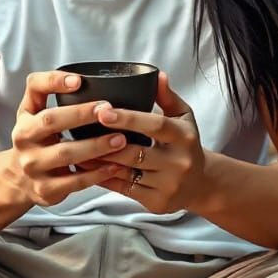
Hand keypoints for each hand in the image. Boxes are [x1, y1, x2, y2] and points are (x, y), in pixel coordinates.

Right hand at [6, 71, 135, 207]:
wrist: (18, 179)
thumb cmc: (37, 138)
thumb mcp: (34, 113)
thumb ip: (50, 91)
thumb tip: (80, 78)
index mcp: (24, 117)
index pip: (34, 89)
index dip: (54, 82)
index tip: (79, 80)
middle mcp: (23, 141)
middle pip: (51, 122)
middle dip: (80, 114)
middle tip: (108, 109)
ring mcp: (33, 167)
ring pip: (65, 154)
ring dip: (96, 146)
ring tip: (121, 139)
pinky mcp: (46, 190)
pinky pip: (75, 181)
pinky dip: (98, 174)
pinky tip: (116, 165)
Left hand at [80, 71, 205, 214]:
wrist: (200, 184)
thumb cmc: (185, 144)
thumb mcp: (183, 118)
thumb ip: (167, 97)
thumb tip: (157, 75)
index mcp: (184, 137)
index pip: (155, 125)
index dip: (128, 119)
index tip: (103, 112)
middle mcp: (178, 162)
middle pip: (136, 152)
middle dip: (105, 142)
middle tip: (78, 131)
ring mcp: (167, 185)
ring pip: (126, 172)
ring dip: (99, 160)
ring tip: (77, 148)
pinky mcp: (156, 202)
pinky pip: (123, 189)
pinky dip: (102, 178)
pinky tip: (87, 168)